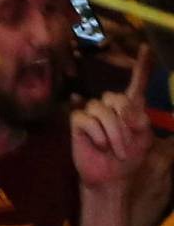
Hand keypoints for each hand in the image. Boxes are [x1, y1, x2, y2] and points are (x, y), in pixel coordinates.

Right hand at [72, 49, 151, 190]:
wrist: (111, 177)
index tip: (146, 48)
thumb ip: (140, 119)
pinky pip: (86, 120)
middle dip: (124, 123)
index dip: (142, 67)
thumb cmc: (128, 158)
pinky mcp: (78, 122)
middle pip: (116, 99)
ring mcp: (92, 112)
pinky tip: (98, 144)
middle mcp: (110, 106)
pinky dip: (97, 135)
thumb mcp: (144, 139)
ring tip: (113, 149)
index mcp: (130, 108)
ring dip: (113, 134)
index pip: (136, 83)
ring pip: (101, 110)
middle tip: (126, 145)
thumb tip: (124, 109)